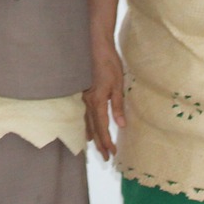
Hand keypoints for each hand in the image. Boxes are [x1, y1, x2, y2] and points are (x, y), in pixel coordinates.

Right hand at [84, 36, 125, 160]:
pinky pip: (83, 114)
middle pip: (92, 128)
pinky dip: (85, 125)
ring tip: (95, 147)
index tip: (112, 153)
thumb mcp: (118, 84)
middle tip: (105, 157)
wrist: (96, 45)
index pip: (102, 127)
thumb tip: (121, 125)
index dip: (107, 141)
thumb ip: (118, 105)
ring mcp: (83, 97)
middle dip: (99, 143)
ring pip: (86, 122)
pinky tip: (86, 128)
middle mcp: (87, 101)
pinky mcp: (82, 92)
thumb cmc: (109, 63)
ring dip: (92, 136)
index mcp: (97, 100)